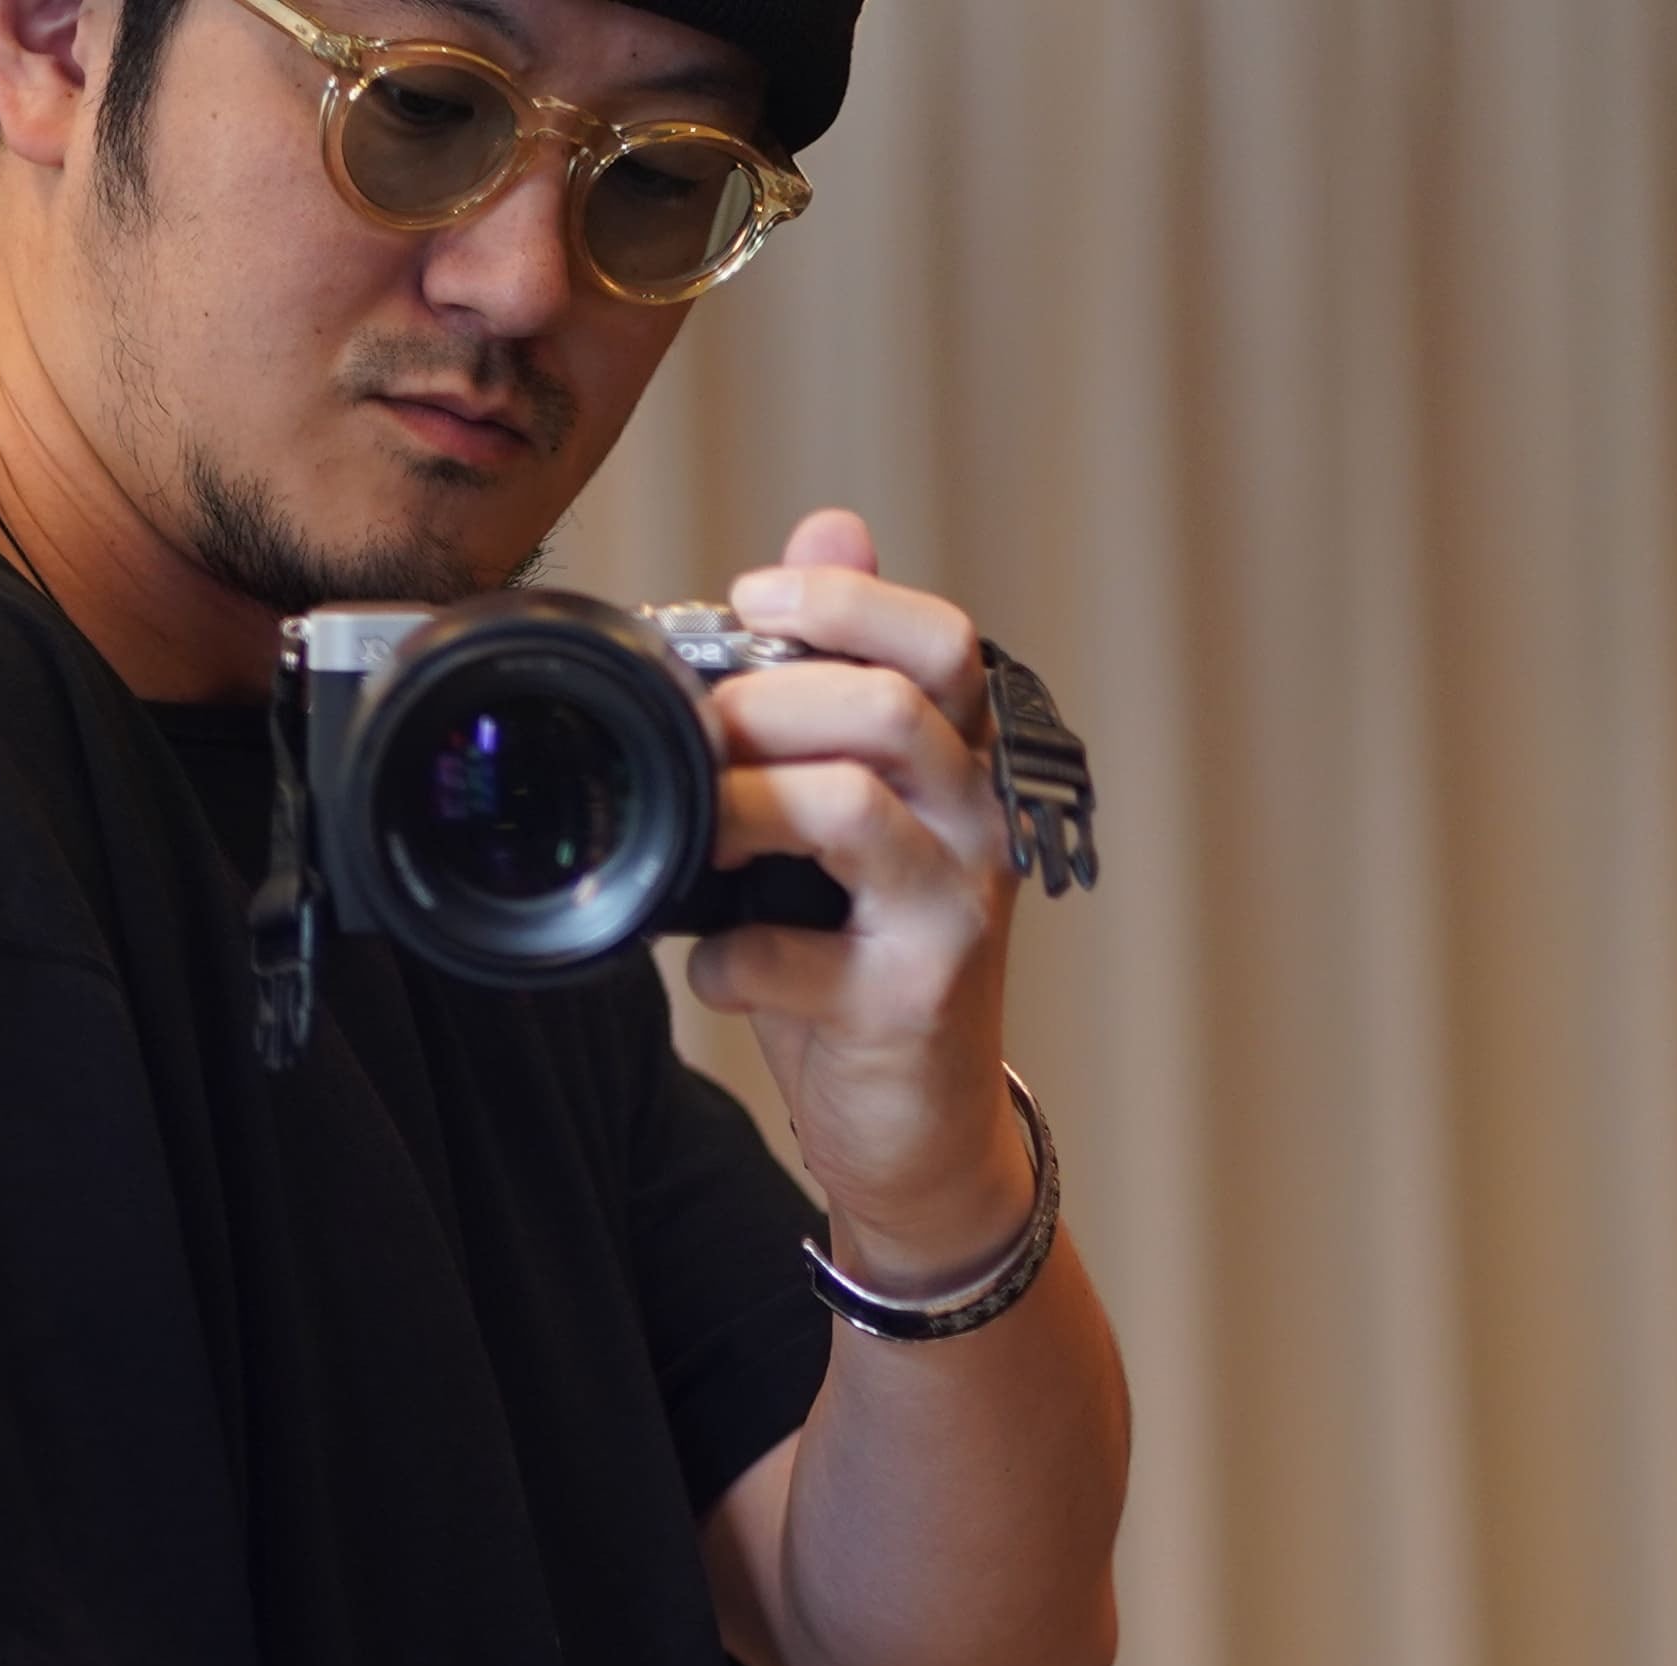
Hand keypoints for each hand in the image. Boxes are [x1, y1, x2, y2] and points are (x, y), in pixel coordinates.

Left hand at [685, 505, 1035, 1296]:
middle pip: (885, 708)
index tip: (749, 594)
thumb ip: (842, 677)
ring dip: (741, 806)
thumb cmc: (867, 958)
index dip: (846, 600)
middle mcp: (979, 827)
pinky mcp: (909, 1003)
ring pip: (846, 806)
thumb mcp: (860, 807)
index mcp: (967, 765)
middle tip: (697, 727)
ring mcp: (952, 914)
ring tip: (698, 832)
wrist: (922, 1127)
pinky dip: (724, 961)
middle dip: (765, 700)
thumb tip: (829, 527)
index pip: (940, 641)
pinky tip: (715, 971)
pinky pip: (787, 954)